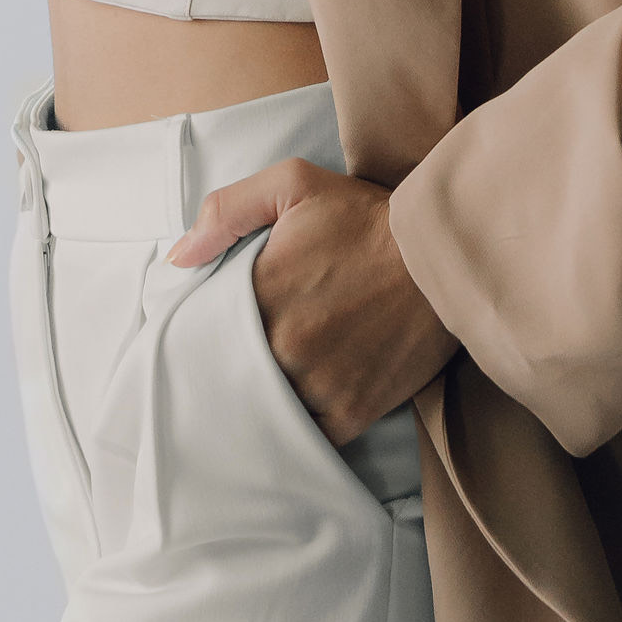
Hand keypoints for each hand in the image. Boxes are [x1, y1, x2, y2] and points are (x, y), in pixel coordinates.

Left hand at [167, 158, 455, 444]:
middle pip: (231, 373)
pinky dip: (294, 430)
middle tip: (225, 366)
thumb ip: (228, 210)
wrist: (442, 256)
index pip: (206, 328)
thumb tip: (179, 256)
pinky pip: (305, 437)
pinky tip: (290, 414)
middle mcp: (285, 345)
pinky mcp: (351, 412)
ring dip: (257, 402)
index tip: (203, 332)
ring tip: (256, 392)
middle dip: (226, 369)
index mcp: (263, 291)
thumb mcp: (294, 184)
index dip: (202, 332)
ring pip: (264, 410)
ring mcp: (318, 385)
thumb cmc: (366, 218)